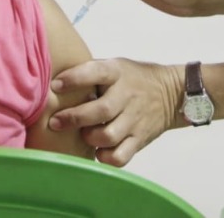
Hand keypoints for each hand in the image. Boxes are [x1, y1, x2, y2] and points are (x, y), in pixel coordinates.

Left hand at [49, 59, 182, 166]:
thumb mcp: (115, 66)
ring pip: (109, 136)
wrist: (171, 93)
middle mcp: (127, 96)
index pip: (96, 72)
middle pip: (101, 110)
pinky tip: (98, 151)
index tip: (55, 85)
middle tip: (55, 122)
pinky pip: (121, 156)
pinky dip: (106, 158)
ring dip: (90, 138)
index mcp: (117, 73)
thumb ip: (90, 73)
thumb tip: (52, 84)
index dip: (74, 79)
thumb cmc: (132, 79)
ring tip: (82, 136)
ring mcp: (135, 119)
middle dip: (74, 118)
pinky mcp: (140, 139)